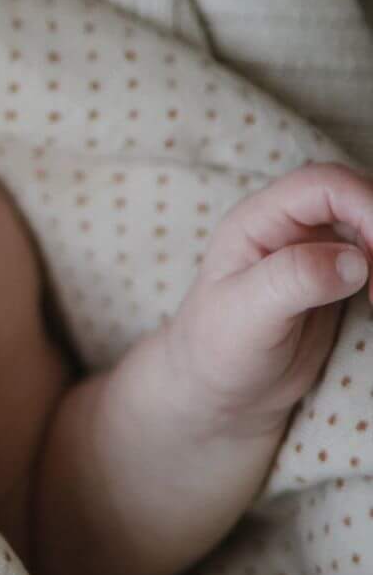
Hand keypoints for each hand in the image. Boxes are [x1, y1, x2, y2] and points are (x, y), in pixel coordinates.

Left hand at [161, 160, 371, 436]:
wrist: (219, 390)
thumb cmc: (215, 349)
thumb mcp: (244, 316)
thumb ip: (292, 281)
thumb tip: (355, 261)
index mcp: (258, 220)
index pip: (323, 185)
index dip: (366, 205)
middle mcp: (291, 227)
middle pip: (359, 199)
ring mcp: (319, 251)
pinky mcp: (340, 279)